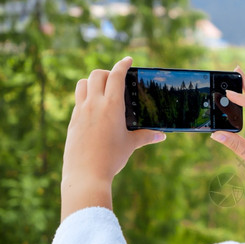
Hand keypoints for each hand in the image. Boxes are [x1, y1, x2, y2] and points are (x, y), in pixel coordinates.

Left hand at [61, 57, 165, 220]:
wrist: (85, 174)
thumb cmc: (111, 158)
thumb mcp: (130, 145)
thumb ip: (146, 136)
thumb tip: (162, 136)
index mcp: (111, 106)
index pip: (115, 75)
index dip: (122, 64)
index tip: (128, 60)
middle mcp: (94, 104)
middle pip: (97, 74)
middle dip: (107, 72)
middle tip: (116, 80)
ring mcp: (80, 111)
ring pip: (82, 84)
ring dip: (92, 81)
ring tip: (102, 90)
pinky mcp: (72, 121)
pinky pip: (78, 101)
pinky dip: (86, 97)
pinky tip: (94, 110)